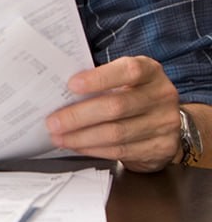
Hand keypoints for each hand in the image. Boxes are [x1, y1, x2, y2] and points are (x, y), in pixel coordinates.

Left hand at [46, 56, 180, 171]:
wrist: (167, 120)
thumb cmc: (134, 93)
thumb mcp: (124, 79)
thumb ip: (100, 80)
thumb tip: (60, 91)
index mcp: (150, 71)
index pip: (127, 71)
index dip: (99, 78)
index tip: (71, 85)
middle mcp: (161, 95)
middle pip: (116, 107)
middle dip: (79, 116)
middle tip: (53, 122)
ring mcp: (165, 123)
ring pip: (116, 133)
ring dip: (82, 137)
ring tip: (59, 137)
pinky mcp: (162, 147)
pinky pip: (121, 150)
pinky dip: (94, 149)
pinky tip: (77, 146)